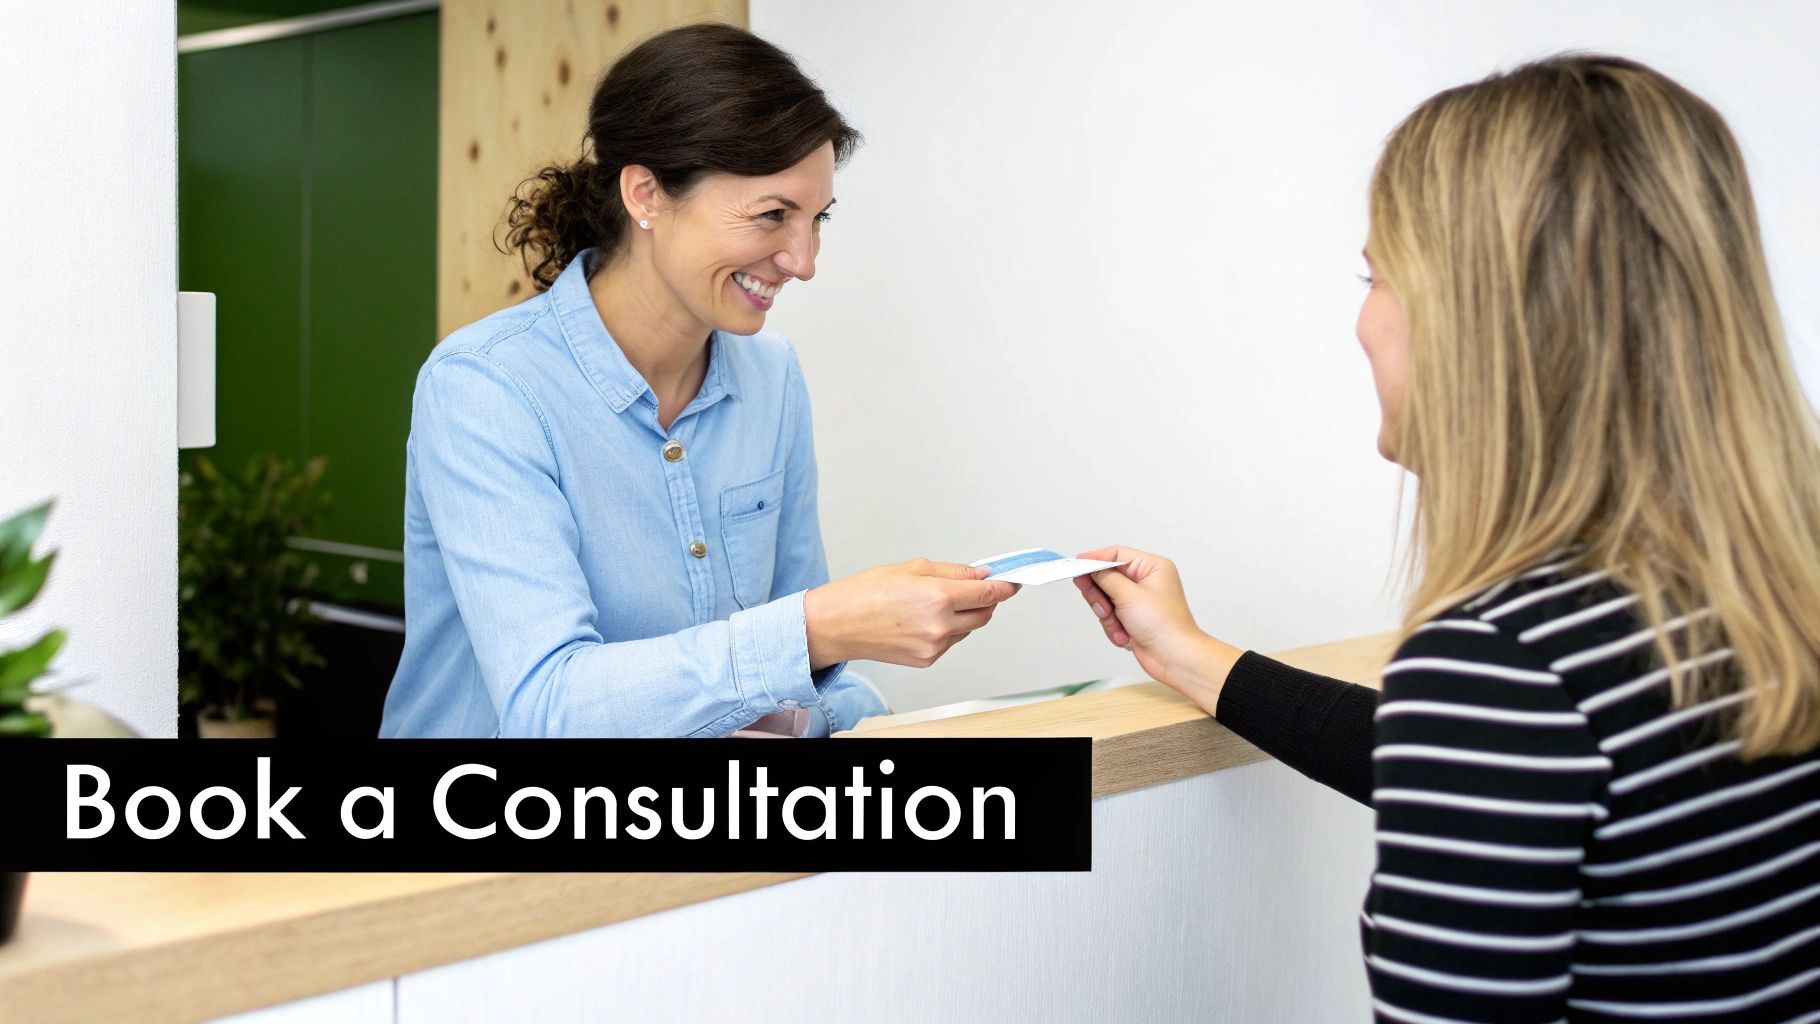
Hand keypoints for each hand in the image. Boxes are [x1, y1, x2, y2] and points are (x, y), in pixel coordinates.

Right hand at [805, 558, 1018, 668]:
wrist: (839, 624)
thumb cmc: (866, 594)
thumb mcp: (913, 568)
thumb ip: (953, 572)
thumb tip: (979, 574)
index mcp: (939, 597)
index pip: (988, 593)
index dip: (1005, 587)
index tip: (1013, 582)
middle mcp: (940, 625)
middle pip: (984, 614)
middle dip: (987, 600)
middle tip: (977, 588)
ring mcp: (934, 646)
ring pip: (968, 629)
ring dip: (965, 615)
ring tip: (936, 603)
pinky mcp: (927, 660)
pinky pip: (951, 642)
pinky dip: (948, 630)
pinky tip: (925, 619)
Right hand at [1072, 546, 1241, 713]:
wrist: (1174, 658)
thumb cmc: (1164, 625)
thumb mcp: (1129, 595)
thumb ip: (1105, 578)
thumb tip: (1089, 568)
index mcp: (1151, 567)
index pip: (1116, 554)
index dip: (1095, 559)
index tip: (1077, 565)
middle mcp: (1145, 581)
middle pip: (1107, 578)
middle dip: (1101, 596)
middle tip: (1101, 607)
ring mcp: (1138, 601)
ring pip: (1105, 600)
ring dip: (1108, 616)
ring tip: (1120, 626)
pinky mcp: (1132, 618)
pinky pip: (1110, 617)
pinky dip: (1114, 628)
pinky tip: (1125, 637)